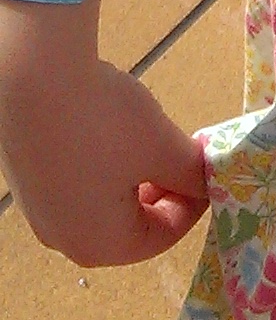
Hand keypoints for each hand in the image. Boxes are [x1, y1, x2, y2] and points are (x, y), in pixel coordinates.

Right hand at [0, 22, 207, 265]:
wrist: (34, 74)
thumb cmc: (104, 121)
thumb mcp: (164, 147)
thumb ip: (192, 173)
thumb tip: (205, 180)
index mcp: (99, 245)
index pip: (163, 237)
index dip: (193, 201)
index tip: (206, 167)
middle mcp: (62, 239)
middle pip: (131, 224)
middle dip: (162, 188)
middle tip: (178, 150)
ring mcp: (39, 210)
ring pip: (104, 201)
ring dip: (134, 174)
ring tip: (145, 134)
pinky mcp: (27, 179)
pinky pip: (77, 182)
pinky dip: (103, 162)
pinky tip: (107, 126)